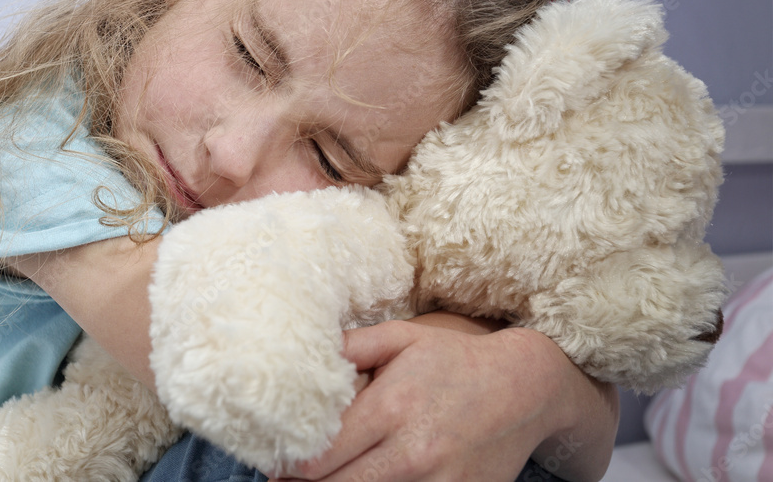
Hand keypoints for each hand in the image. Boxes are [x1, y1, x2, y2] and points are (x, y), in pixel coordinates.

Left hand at [269, 313, 615, 481]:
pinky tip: (368, 481)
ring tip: (328, 479)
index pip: (319, 458)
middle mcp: (413, 452)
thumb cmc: (455, 359)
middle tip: (290, 477)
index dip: (289, 465)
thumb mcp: (401, 337)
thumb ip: (350, 347)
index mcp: (391, 408)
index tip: (278, 461)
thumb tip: (302, 360)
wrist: (527, 388)